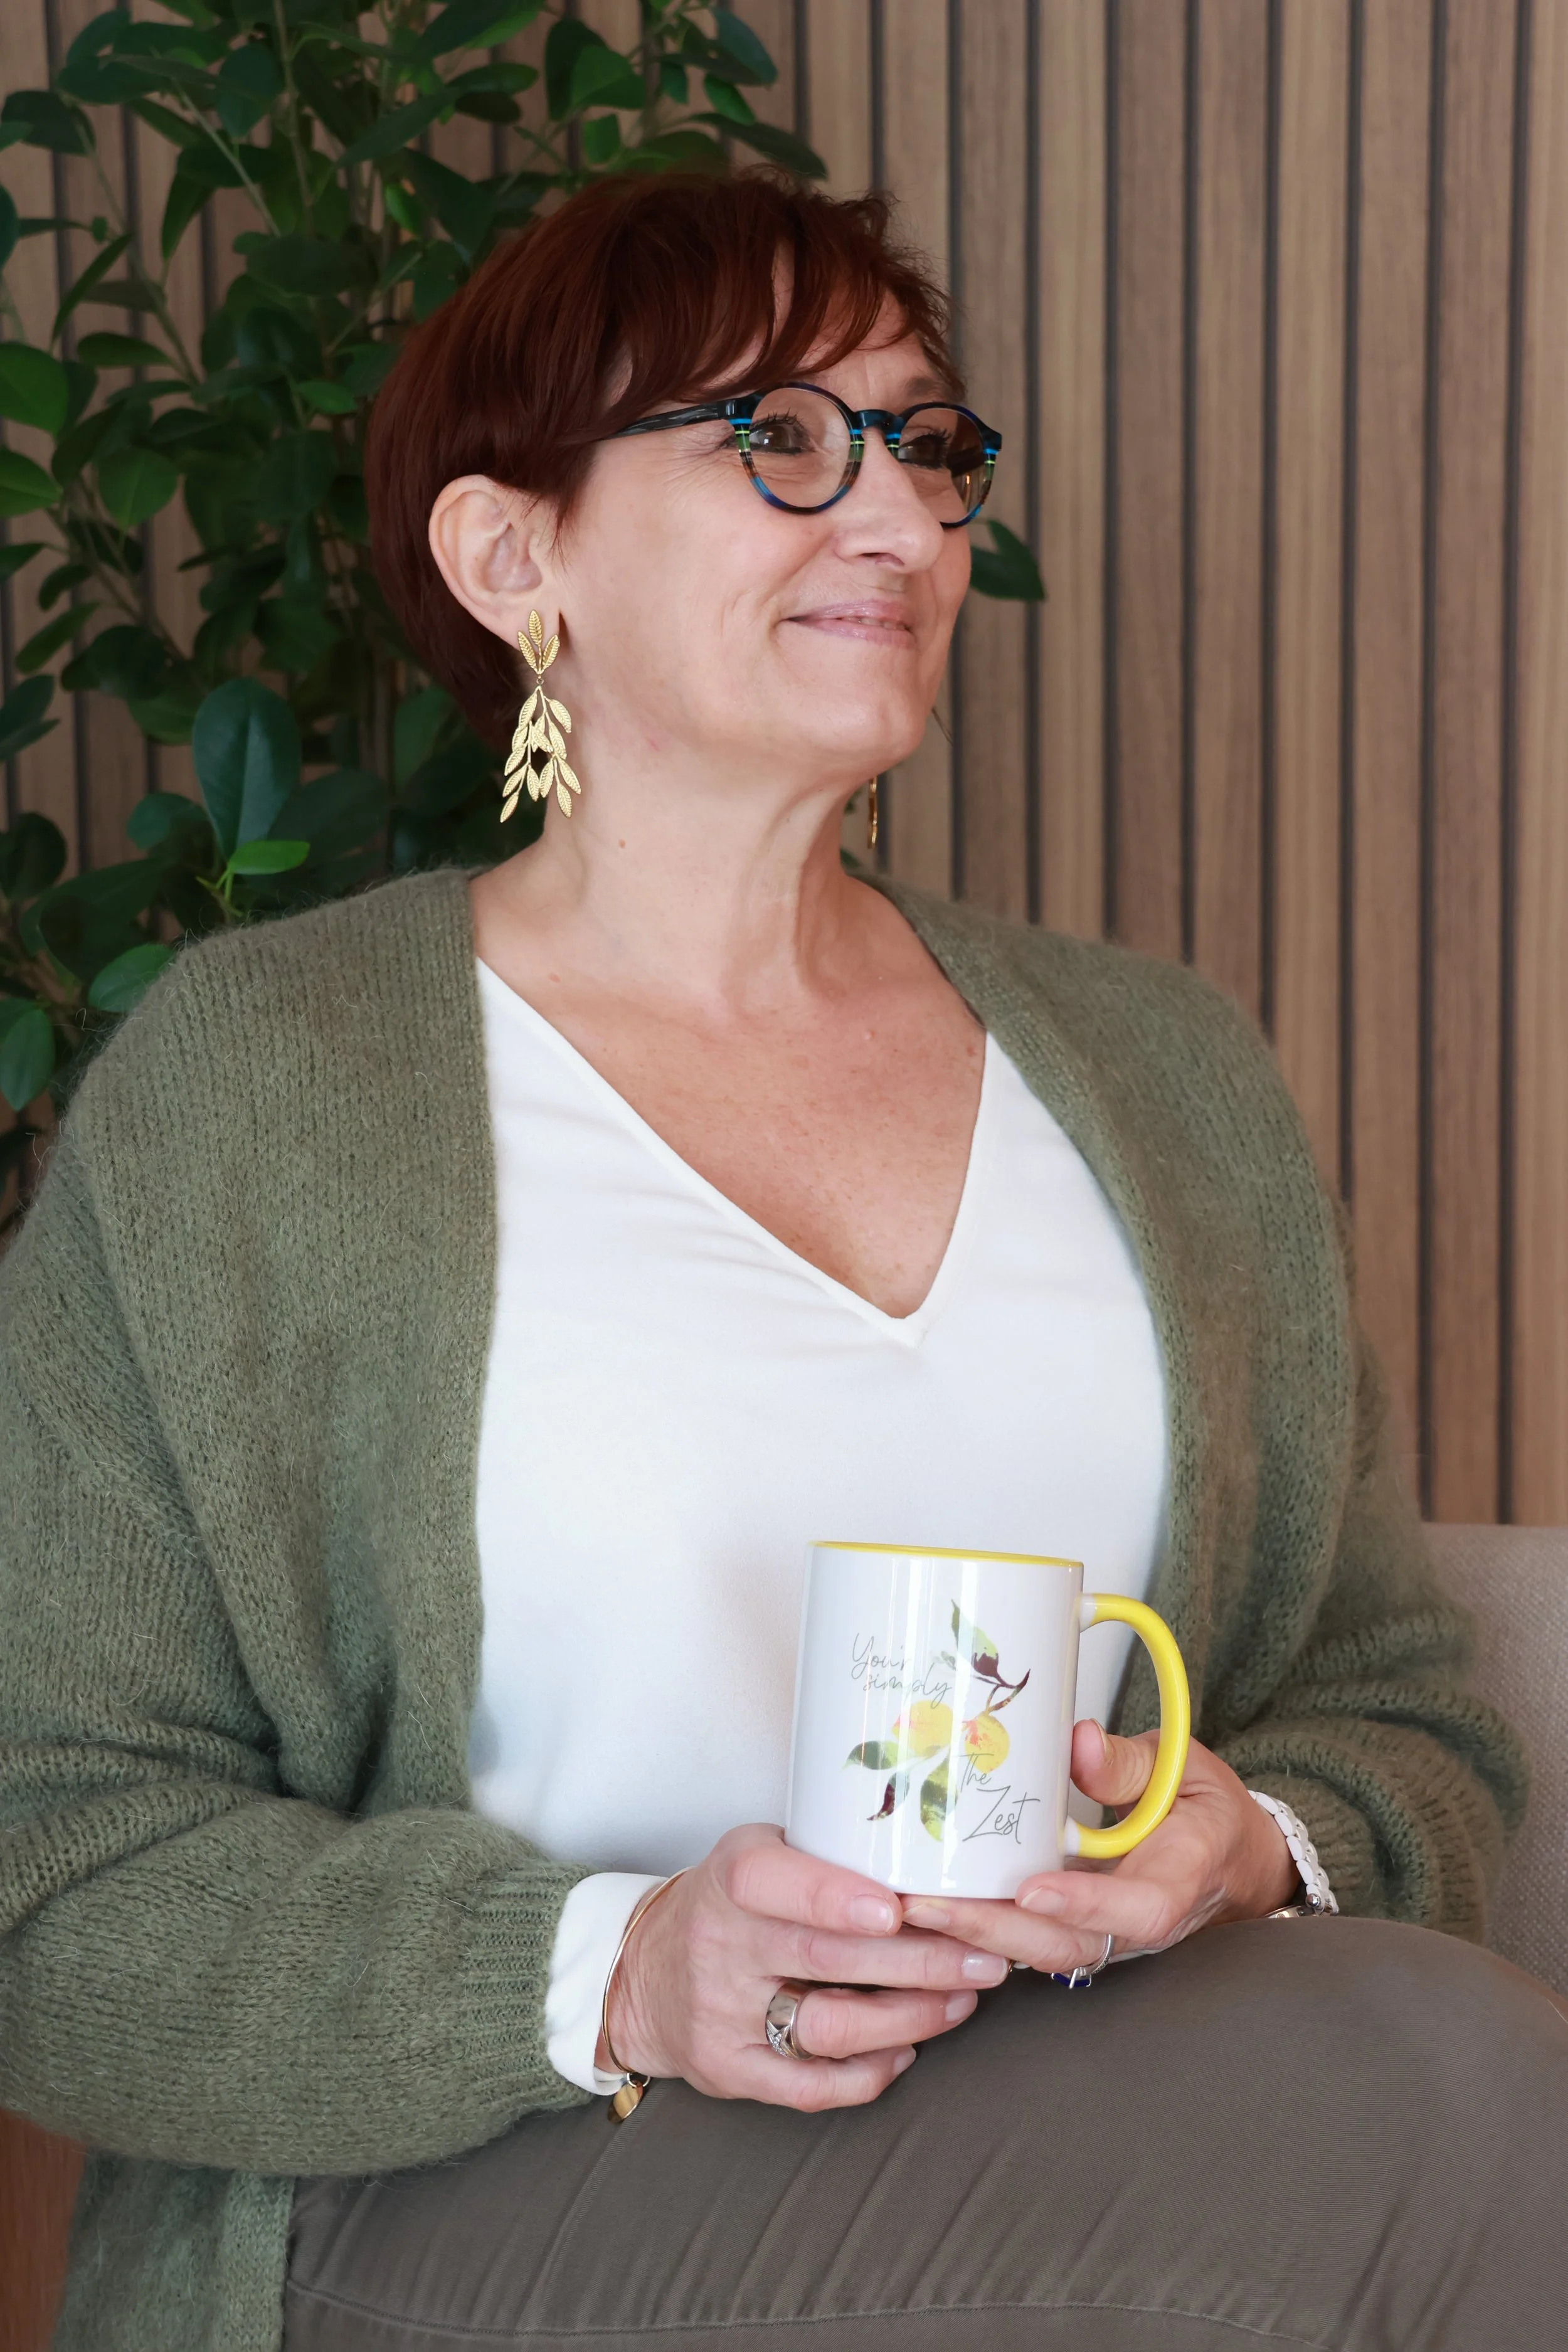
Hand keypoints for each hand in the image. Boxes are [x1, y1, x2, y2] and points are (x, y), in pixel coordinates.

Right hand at [605, 1823, 1011, 2109]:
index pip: (775, 1882)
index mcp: (732, 1877)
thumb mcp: (762, 1852)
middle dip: (919, 1963)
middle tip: (984, 1958)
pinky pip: (809, 2086)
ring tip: (962, 2000)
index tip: (897, 1907)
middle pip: (826, 1961)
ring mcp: (722, 2014)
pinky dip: (868, 2073)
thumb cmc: (732, 1902)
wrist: (648, 1969)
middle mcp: (720, 1945)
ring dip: (909, 2019)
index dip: (836, 1897)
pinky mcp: (729, 2070)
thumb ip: (830, 1854)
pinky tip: (907, 2051)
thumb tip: (937, 1858)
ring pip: (828, 2028)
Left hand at [901, 1725, 1299, 1974]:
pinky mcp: (1075, 1931)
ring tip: (908, 1913)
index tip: (1031, 1891)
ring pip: (1040, 1954)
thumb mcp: (1185, 1768)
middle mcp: (1137, 1923)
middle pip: (1069, 1947)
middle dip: (995, 1931)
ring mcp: (1104, 1934)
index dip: (1084, 1905)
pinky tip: (925, 1917)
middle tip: (929, 1906)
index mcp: (1180, 1878)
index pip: (1138, 1908)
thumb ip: (1131, 1762)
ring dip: (974, 1939)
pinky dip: (978, 1935)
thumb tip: (1078, 1742)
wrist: (1230, 1862)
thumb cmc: (1206, 1812)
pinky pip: (1028, 1943)